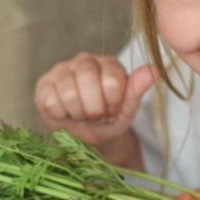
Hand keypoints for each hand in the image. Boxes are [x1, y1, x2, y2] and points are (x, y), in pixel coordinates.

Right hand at [34, 52, 158, 166]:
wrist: (83, 140)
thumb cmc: (106, 122)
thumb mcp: (125, 111)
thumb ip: (137, 90)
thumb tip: (156, 69)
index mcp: (109, 63)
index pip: (112, 81)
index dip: (112, 104)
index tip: (111, 111)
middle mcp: (84, 60)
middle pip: (87, 80)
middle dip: (94, 109)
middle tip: (95, 116)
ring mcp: (61, 70)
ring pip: (68, 92)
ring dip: (77, 113)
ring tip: (80, 115)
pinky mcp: (44, 84)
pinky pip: (51, 101)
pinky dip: (60, 114)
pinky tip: (65, 113)